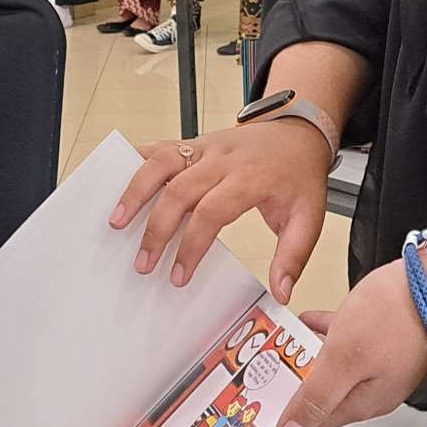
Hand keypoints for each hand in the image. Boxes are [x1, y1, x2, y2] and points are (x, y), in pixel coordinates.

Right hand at [109, 122, 327, 302]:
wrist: (298, 133)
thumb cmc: (299, 177)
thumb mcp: (310, 217)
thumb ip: (294, 256)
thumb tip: (281, 293)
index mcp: (250, 178)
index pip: (211, 212)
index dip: (191, 246)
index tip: (178, 276)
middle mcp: (221, 159)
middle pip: (179, 191)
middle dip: (156, 230)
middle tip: (142, 264)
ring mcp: (204, 147)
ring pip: (161, 162)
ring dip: (135, 192)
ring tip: (116, 222)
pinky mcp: (192, 143)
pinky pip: (159, 148)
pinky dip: (135, 163)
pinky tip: (116, 183)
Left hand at [273, 261, 426, 426]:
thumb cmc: (395, 318)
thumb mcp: (343, 360)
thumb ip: (315, 398)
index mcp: (363, 402)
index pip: (316, 422)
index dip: (288, 417)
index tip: (262, 411)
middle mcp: (373, 389)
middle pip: (324, 394)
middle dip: (295, 385)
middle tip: (264, 376)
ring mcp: (381, 364)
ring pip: (334, 367)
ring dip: (308, 358)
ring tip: (280, 348)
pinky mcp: (385, 339)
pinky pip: (347, 342)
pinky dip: (326, 335)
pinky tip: (311, 321)